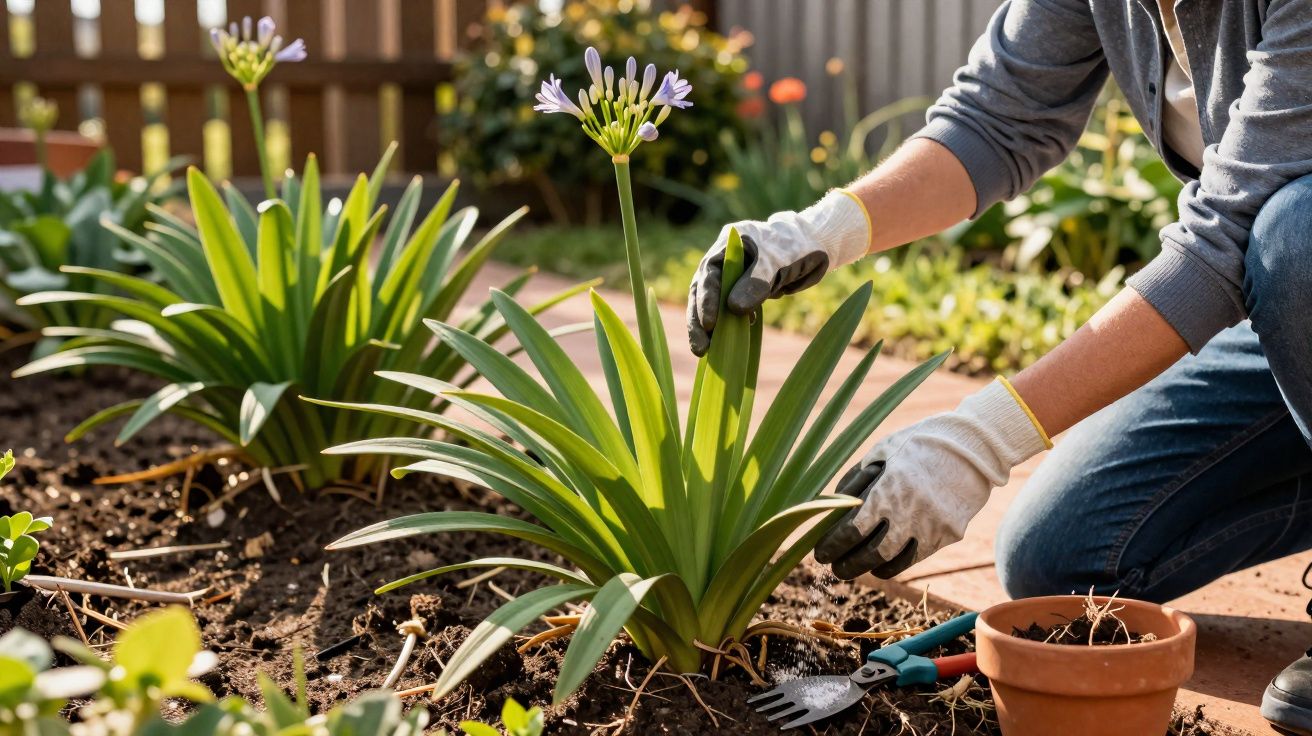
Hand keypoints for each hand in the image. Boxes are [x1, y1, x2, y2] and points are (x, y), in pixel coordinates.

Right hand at [686, 190, 869, 355]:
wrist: (816, 248)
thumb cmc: (796, 247)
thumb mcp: (778, 261)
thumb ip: (756, 282)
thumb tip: (733, 309)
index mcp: (728, 244)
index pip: (708, 274)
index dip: (706, 300)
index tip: (709, 324)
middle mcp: (724, 260)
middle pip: (703, 291)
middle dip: (699, 320)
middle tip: (699, 348)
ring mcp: (732, 276)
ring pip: (714, 303)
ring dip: (710, 328)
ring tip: (704, 352)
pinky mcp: (743, 290)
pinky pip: (730, 310)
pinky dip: (728, 326)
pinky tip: (728, 343)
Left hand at [814, 379, 1050, 579]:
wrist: (974, 447)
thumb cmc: (920, 443)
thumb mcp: (882, 451)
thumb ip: (856, 478)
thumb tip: (832, 503)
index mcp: (887, 490)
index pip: (850, 530)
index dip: (832, 545)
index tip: (819, 553)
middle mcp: (908, 513)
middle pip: (869, 553)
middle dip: (847, 564)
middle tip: (834, 568)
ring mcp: (931, 527)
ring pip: (893, 562)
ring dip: (869, 568)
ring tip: (856, 568)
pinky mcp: (948, 534)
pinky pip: (916, 557)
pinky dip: (895, 565)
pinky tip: (882, 565)